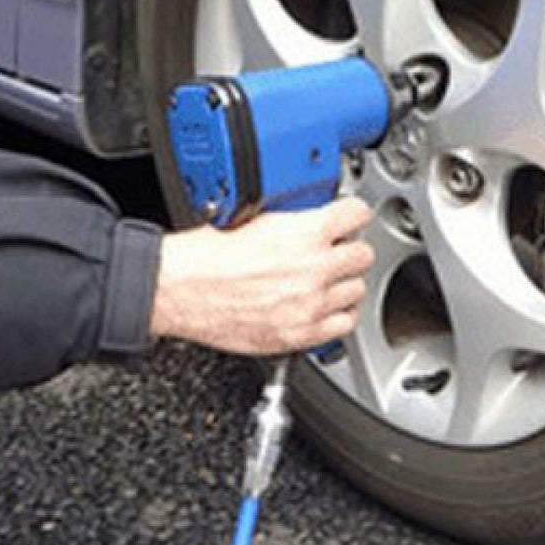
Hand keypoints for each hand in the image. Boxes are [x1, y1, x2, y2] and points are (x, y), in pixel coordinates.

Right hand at [150, 197, 373, 355]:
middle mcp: (314, 268)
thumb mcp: (253, 215)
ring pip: (357, 290)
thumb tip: (308, 211)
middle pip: (363, 254)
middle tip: (337, 249)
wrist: (181, 289)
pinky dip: (339, 314)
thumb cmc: (205, 255)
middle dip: (350, 249)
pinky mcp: (301, 333)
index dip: (353, 213)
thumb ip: (292, 216)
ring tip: (329, 278)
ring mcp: (310, 304)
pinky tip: (327, 306)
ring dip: (345, 282)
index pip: (357, 214)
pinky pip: (343, 323)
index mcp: (305, 232)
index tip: (350, 217)